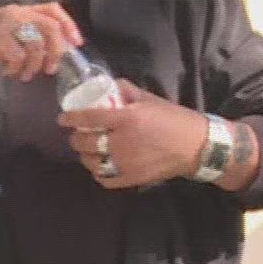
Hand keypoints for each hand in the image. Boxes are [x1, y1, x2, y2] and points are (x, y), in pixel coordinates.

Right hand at [0, 3, 82, 79]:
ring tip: (25, 75)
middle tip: (52, 69)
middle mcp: (16, 13)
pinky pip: (18, 54)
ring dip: (34, 65)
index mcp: (20, 10)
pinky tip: (8, 72)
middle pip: (51, 27)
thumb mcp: (7, 36)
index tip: (77, 44)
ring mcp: (5, 22)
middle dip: (57, 50)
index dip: (69, 25)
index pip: (53, 9)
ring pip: (36, 43)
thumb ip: (28, 38)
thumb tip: (53, 52)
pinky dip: (16, 68)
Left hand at [60, 79, 209, 189]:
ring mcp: (125, 162)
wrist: (199, 147)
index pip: (89, 117)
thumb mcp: (153, 101)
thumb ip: (129, 92)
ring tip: (89, 151)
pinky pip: (104, 178)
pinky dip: (98, 173)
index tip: (63, 119)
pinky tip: (100, 167)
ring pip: (91, 161)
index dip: (71, 118)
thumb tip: (111, 85)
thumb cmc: (177, 120)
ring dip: (85, 156)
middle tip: (78, 135)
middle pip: (84, 142)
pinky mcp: (131, 178)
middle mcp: (122, 141)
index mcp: (128, 118)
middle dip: (76, 138)